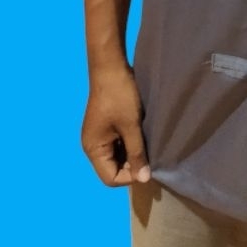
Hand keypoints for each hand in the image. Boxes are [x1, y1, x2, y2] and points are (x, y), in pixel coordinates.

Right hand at [81, 64, 151, 186]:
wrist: (112, 67)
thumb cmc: (120, 96)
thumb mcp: (131, 126)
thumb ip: (137, 153)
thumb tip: (144, 180)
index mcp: (93, 149)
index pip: (110, 178)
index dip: (130, 176)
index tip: (149, 165)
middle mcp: (93, 145)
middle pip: (113, 168)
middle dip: (133, 165)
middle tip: (152, 155)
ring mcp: (100, 135)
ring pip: (118, 155)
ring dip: (133, 153)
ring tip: (150, 145)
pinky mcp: (107, 125)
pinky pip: (119, 143)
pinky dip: (131, 143)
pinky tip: (144, 136)